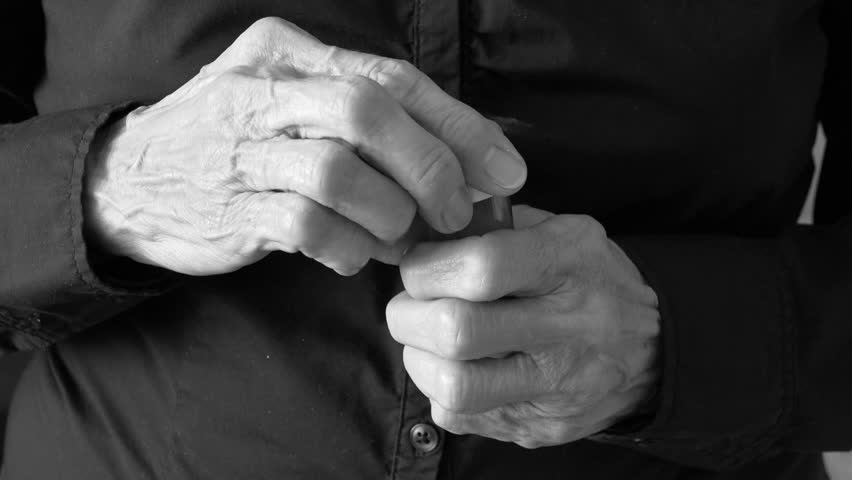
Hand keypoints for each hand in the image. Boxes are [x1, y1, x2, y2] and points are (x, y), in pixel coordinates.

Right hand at [84, 17, 525, 275]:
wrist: (133, 182)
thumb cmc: (240, 144)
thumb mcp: (295, 107)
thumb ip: (370, 123)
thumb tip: (465, 170)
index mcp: (292, 54)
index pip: (393, 78)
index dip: (459, 126)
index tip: (505, 170)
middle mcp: (265, 90)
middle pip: (368, 111)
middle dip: (430, 166)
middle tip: (456, 212)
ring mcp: (241, 148)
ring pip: (338, 171)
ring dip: (388, 214)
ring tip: (399, 237)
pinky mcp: (229, 206)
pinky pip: (306, 226)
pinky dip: (347, 247)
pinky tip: (355, 258)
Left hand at [386, 206, 659, 447]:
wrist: (652, 351)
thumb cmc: (589, 279)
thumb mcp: (561, 231)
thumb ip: (496, 223)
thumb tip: (427, 230)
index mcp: (569, 265)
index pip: (482, 268)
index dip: (428, 267)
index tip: (419, 267)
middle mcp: (569, 329)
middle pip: (458, 332)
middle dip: (408, 316)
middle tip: (408, 307)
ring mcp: (557, 388)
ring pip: (454, 387)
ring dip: (418, 359)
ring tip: (426, 340)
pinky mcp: (541, 427)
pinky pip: (461, 417)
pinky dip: (440, 391)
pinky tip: (456, 368)